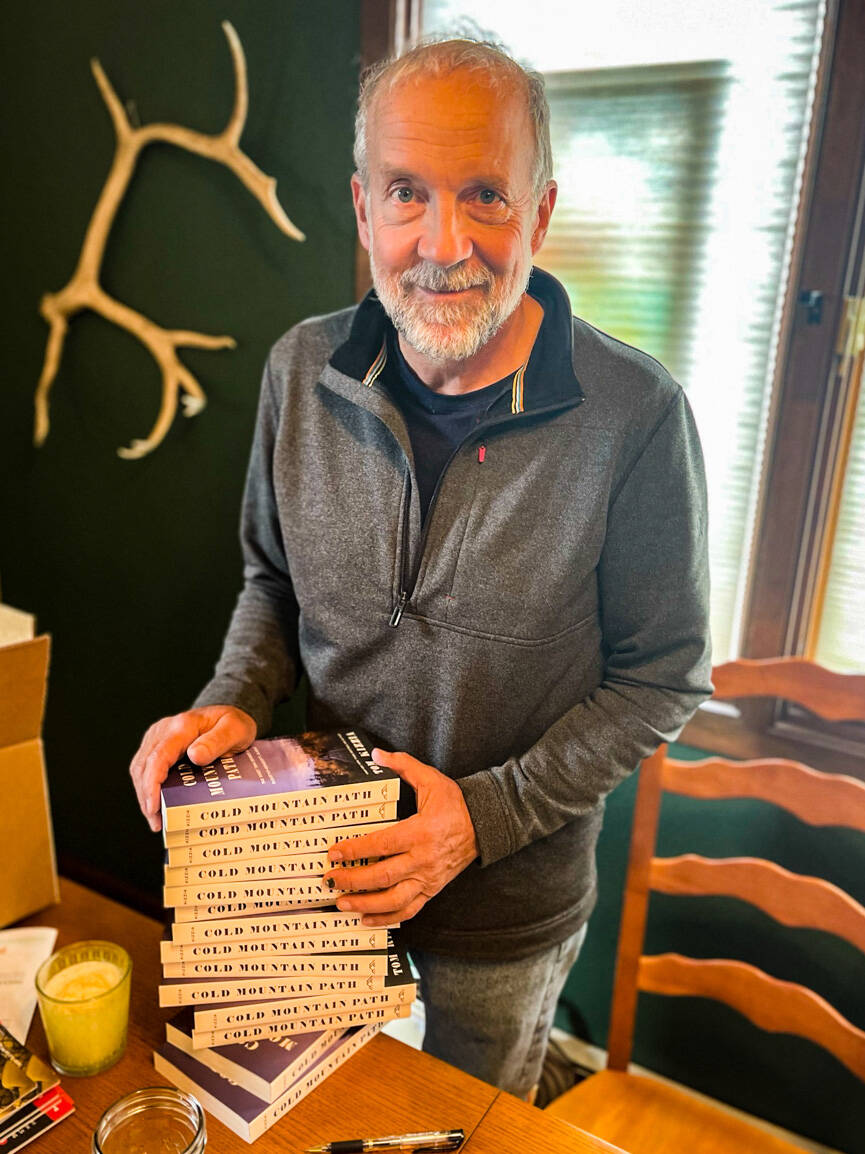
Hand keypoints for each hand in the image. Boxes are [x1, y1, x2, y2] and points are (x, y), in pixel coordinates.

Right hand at [129, 705, 255, 832]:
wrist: (229, 717)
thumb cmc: (233, 724)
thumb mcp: (236, 729)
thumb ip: (217, 741)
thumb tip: (195, 756)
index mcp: (182, 726)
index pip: (159, 756)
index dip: (152, 784)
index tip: (153, 806)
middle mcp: (164, 730)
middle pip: (144, 766)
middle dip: (146, 797)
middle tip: (157, 823)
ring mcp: (158, 738)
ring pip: (141, 769)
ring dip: (145, 795)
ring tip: (156, 819)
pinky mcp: (157, 746)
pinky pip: (146, 768)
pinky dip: (148, 788)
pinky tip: (157, 806)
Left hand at [323, 749, 478, 925]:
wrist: (486, 825)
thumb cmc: (456, 803)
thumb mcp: (431, 779)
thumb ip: (404, 765)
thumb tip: (377, 754)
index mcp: (420, 832)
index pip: (381, 845)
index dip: (355, 850)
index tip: (335, 852)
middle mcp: (423, 859)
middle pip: (382, 875)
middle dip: (353, 879)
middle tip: (330, 879)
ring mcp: (428, 878)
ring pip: (393, 899)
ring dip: (365, 904)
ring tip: (343, 903)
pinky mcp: (432, 889)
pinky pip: (409, 910)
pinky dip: (387, 918)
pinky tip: (368, 919)